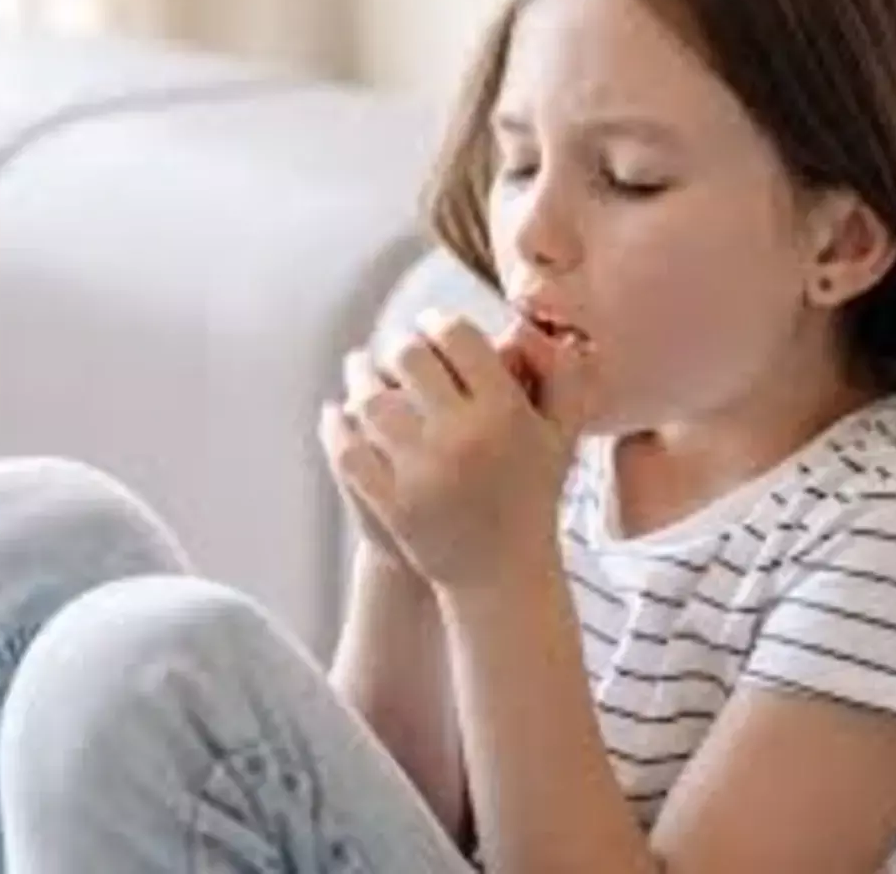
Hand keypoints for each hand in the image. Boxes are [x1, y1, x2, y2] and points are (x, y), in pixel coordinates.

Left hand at [318, 309, 589, 594]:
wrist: (502, 575)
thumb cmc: (531, 496)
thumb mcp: (560, 438)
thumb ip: (560, 377)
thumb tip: (529, 322)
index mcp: (504, 413)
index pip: (457, 338)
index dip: (436, 321)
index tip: (427, 324)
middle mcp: (462, 437)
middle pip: (409, 359)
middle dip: (397, 347)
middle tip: (393, 350)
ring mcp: (422, 472)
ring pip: (370, 401)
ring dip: (358, 377)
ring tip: (358, 368)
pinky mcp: (392, 503)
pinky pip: (348, 449)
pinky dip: (335, 427)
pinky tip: (336, 413)